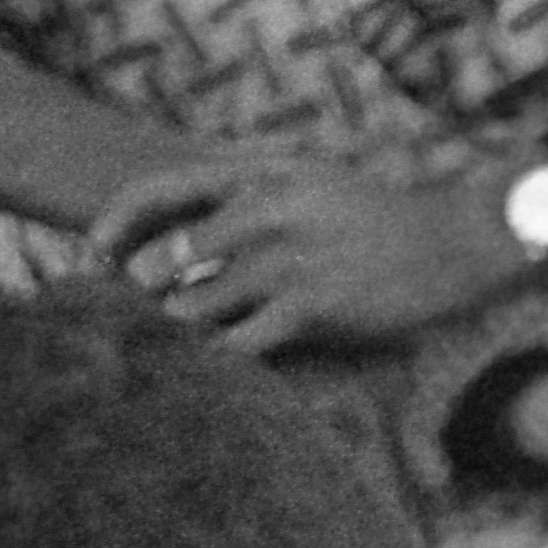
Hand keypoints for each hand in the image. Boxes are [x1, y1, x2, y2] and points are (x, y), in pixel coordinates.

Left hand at [89, 159, 519, 358]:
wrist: (455, 242)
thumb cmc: (381, 219)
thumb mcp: (313, 182)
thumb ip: (254, 193)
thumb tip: (190, 225)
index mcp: (263, 174)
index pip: (163, 188)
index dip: (117, 221)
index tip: (92, 250)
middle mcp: (268, 211)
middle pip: (169, 255)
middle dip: (142, 291)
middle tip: (126, 315)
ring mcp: (288, 261)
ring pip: (197, 304)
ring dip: (177, 330)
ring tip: (164, 349)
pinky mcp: (312, 309)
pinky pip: (240, 344)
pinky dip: (216, 361)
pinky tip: (209, 374)